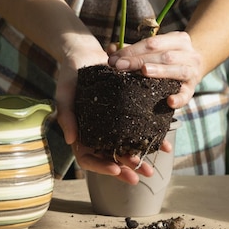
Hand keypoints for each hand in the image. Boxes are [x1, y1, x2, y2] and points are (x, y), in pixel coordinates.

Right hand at [53, 38, 172, 184]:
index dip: (101, 167)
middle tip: (143, 174)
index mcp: (80, 135)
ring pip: (125, 149)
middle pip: (110, 158)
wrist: (85, 55)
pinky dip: (150, 138)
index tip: (116, 168)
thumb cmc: (70, 76)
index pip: (87, 159)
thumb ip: (66, 116)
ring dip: (139, 159)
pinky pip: (137, 130)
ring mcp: (111, 126)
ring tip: (153, 167)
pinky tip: (163, 143)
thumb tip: (70, 140)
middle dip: (127, 168)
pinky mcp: (124, 114)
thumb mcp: (64, 95)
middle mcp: (96, 134)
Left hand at [106, 31, 202, 108]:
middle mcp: (189, 54)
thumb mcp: (153, 49)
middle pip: (163, 55)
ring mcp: (192, 71)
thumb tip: (110, 48)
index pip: (152, 42)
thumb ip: (132, 49)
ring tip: (144, 71)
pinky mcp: (192, 89)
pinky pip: (187, 94)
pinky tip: (169, 101)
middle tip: (119, 66)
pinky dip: (179, 98)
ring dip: (160, 71)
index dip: (132, 50)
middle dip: (139, 60)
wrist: (193, 67)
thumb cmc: (166, 57)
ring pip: (177, 70)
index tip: (114, 58)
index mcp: (178, 39)